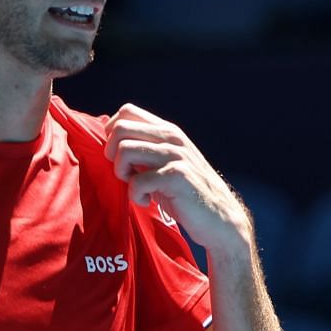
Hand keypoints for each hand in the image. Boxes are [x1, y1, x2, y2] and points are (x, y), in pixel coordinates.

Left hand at [103, 103, 250, 257]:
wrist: (220, 219)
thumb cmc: (186, 194)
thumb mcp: (166, 164)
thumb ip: (145, 150)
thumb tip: (110, 143)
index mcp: (168, 131)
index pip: (127, 112)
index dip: (112, 133)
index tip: (120, 157)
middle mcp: (172, 138)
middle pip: (119, 129)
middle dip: (111, 154)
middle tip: (125, 174)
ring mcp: (176, 156)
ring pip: (124, 150)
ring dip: (122, 174)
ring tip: (136, 188)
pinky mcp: (177, 177)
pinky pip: (137, 181)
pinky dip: (135, 196)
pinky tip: (146, 201)